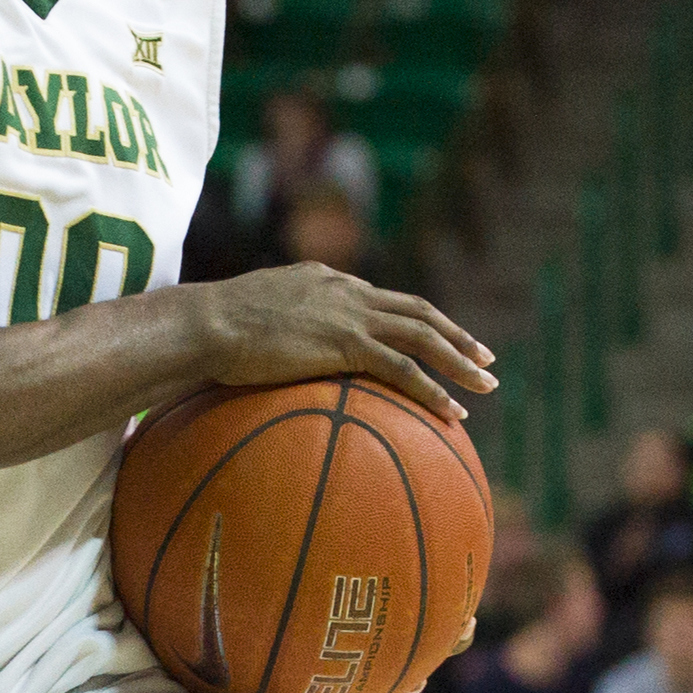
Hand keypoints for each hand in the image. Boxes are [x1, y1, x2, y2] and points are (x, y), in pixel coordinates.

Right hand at [184, 263, 493, 418]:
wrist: (206, 323)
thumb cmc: (212, 326)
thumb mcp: (253, 313)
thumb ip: (278, 323)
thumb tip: (270, 346)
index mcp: (326, 280)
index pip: (383, 299)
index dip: (417, 319)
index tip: (438, 337)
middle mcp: (345, 291)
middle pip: (417, 311)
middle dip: (456, 334)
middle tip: (485, 357)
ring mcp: (349, 315)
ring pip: (422, 336)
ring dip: (460, 361)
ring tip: (486, 386)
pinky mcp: (346, 343)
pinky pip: (403, 368)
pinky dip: (433, 389)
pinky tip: (452, 412)